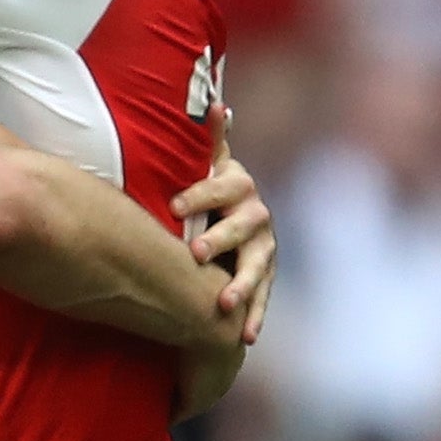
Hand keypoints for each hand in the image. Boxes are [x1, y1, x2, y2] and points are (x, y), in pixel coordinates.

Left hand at [182, 150, 275, 342]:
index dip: (199, 195)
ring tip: (222, 304)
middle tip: (195, 254)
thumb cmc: (208, 191)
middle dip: (220, 239)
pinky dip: (254, 316)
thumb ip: (211, 140)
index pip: (221, 185)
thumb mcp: (210, 165)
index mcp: (237, 184)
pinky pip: (263, 297)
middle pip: (243, 225)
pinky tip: (243, 337)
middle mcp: (256, 213)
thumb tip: (218, 104)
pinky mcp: (266, 275)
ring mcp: (265, 246)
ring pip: (257, 264)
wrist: (234, 220)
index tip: (174, 207)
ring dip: (242, 285)